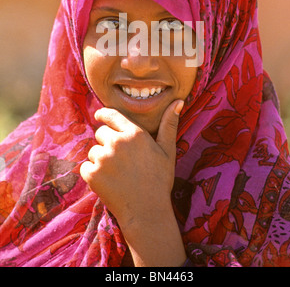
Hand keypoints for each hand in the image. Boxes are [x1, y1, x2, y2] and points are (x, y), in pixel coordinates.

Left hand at [80, 100, 183, 228]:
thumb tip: (178, 101)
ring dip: (100, 159)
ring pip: (93, 150)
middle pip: (101, 133)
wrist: (147, 212)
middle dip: (107, 142)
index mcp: (134, 134)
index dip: (103, 115)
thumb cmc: (159, 180)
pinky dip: (92, 173)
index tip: (99, 116)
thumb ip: (169, 124)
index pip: (111, 115)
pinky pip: (85, 166)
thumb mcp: (168, 151)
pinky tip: (108, 181)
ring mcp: (103, 158)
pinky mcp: (92, 174)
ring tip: (116, 173)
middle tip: (120, 159)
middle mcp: (117, 143)